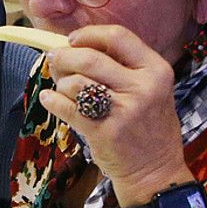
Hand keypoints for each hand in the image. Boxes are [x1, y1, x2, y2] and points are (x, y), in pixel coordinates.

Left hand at [40, 25, 192, 206]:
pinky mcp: (104, 131)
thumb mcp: (152, 89)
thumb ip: (123, 67)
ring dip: (61, 83)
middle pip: (90, 57)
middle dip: (64, 56)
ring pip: (75, 81)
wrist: (155, 172)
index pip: (117, 36)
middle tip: (54, 60)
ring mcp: (123, 110)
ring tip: (62, 88)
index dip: (89, 35)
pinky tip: (50, 99)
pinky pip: (67, 107)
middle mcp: (142, 87)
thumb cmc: (148, 128)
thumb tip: (77, 46)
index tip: (73, 40)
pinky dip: (52, 101)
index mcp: (156, 70)